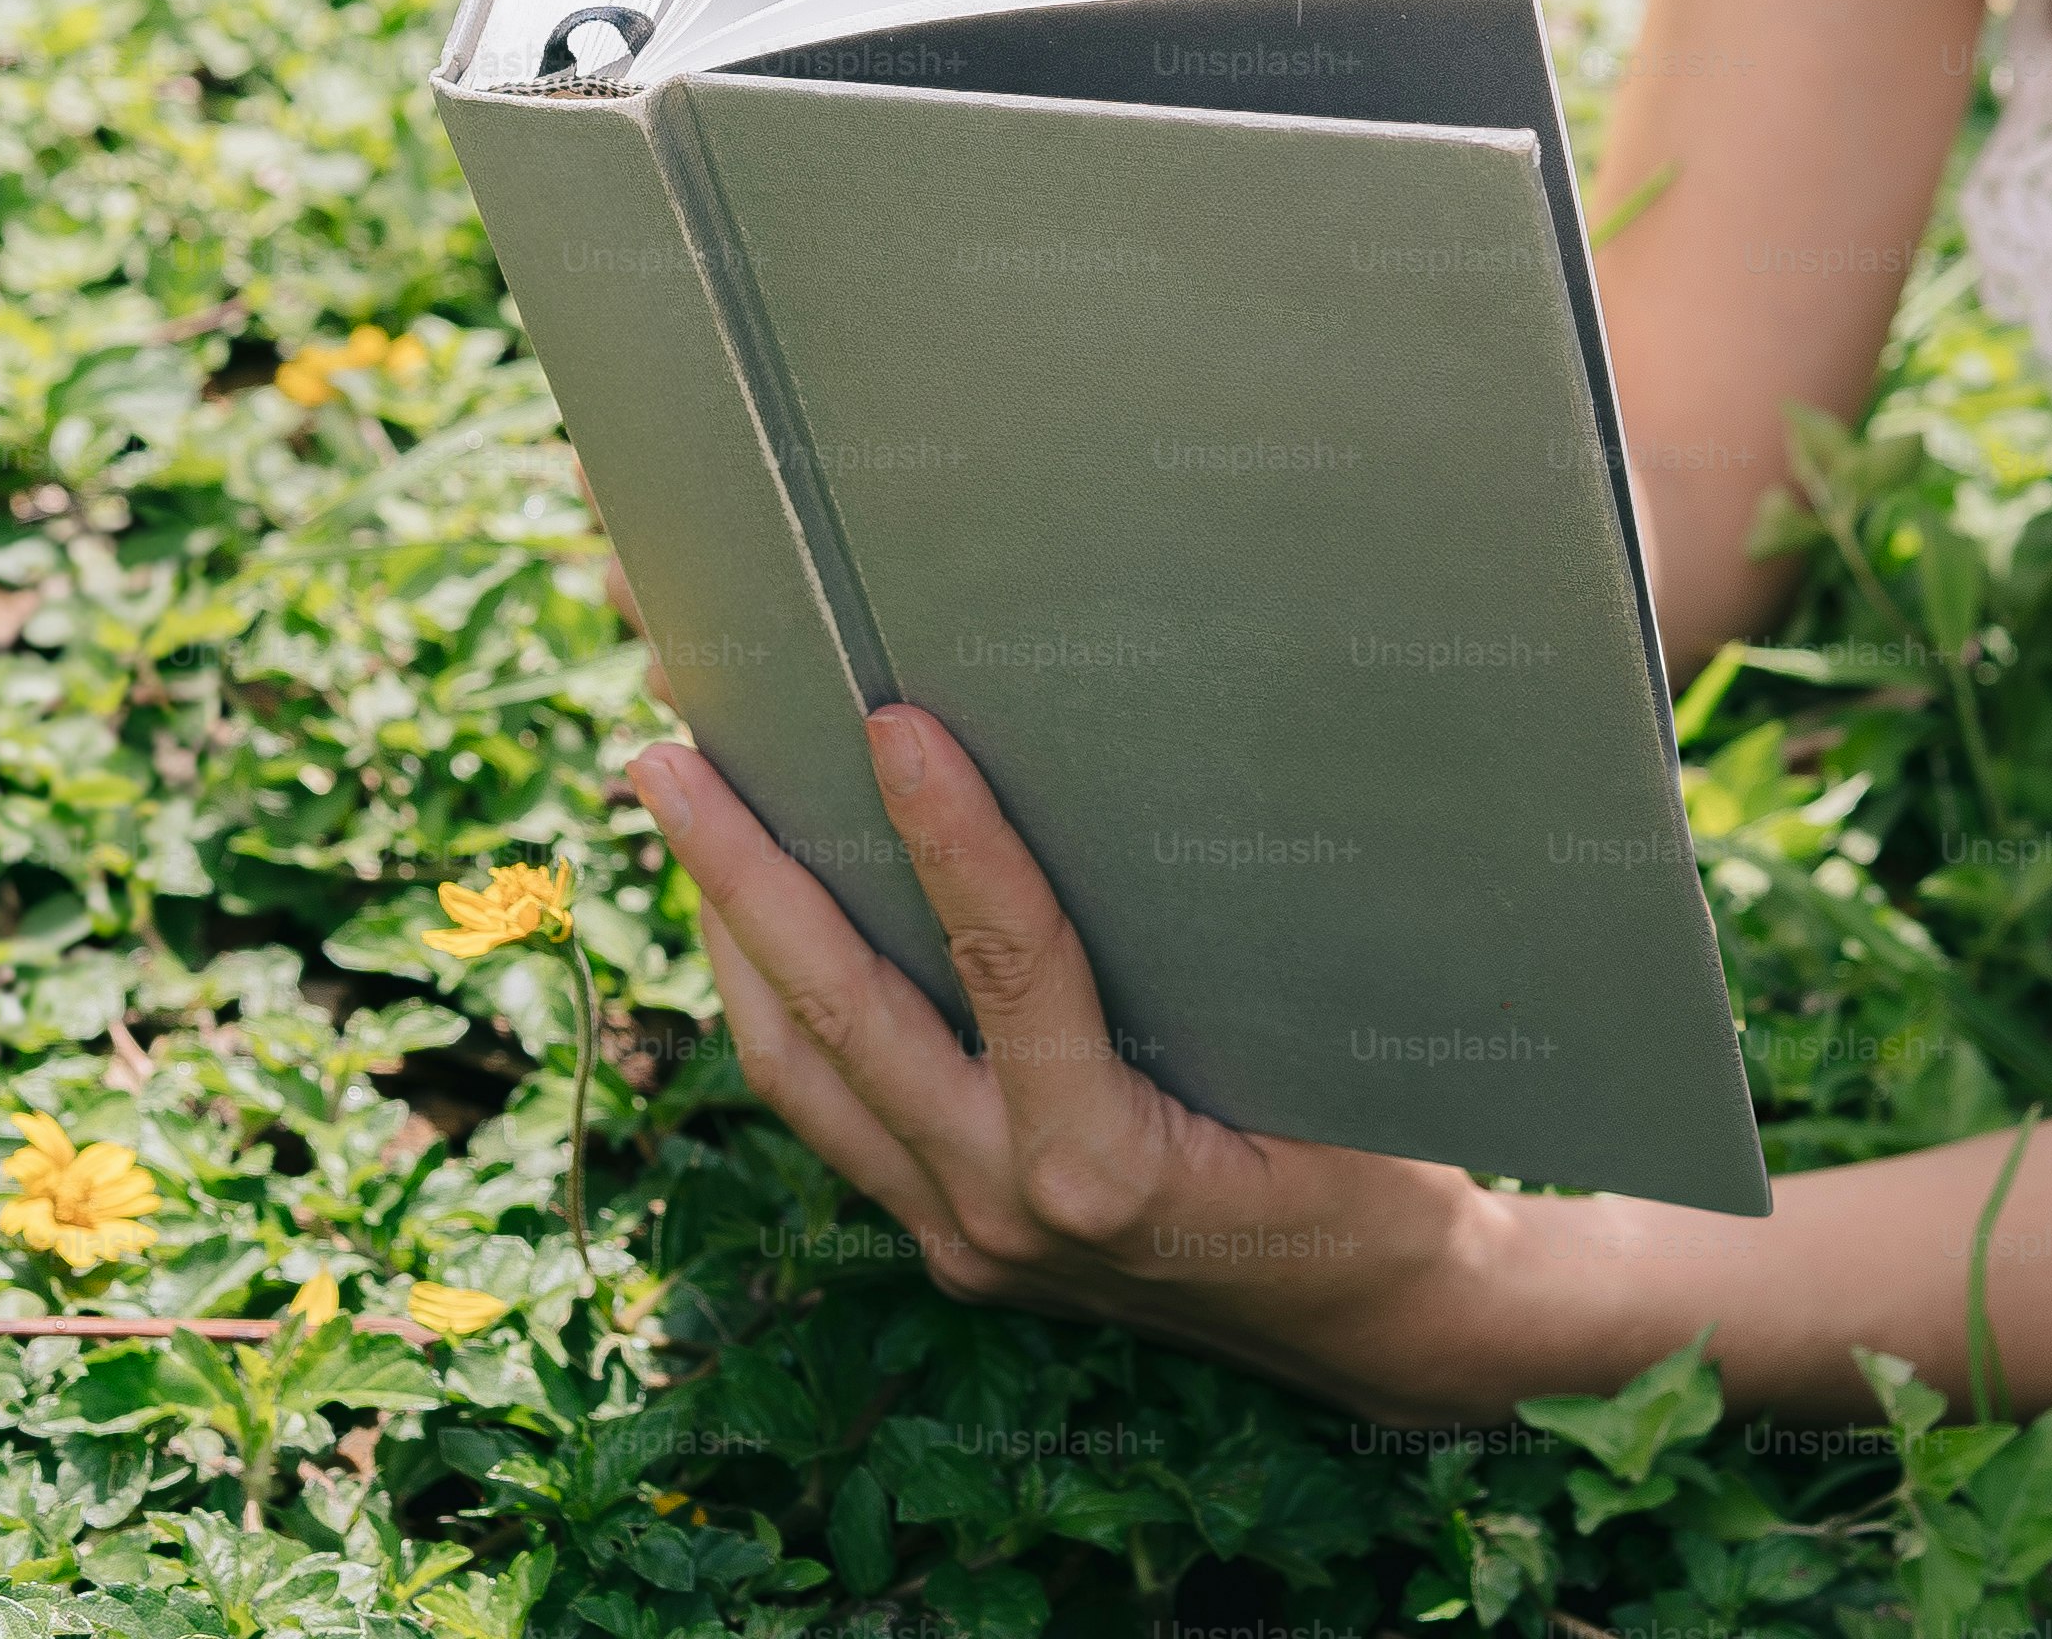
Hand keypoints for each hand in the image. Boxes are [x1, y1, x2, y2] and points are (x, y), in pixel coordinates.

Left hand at [623, 698, 1510, 1423]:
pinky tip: (758, 931)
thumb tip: (1122, 792)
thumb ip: (1206, 960)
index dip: (951, 834)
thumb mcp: (1317, 1057)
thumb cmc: (1380, 1166)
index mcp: (1107, 1166)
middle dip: (742, 877)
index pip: (1007, 964)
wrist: (1387, 1330)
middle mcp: (1007, 1209)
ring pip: (802, 1078)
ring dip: (732, 943)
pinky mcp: (957, 1246)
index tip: (893, 721)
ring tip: (682, 818)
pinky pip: (836, 1117)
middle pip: (838, 1017)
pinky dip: (784, 1014)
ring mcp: (967, 1238)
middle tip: (664, 759)